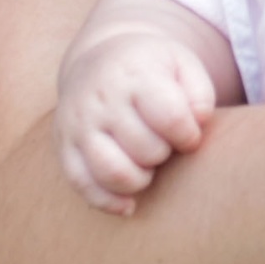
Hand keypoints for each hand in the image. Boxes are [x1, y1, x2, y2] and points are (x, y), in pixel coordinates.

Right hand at [52, 27, 219, 214]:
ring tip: (146, 167)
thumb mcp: (183, 65)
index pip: (171, 118)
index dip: (189, 136)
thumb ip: (200, 95)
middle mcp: (102, 100)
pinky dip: (108, 202)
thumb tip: (198, 124)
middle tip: (162, 143)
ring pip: (113, 173)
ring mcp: (78, 124)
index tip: (189, 135)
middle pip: (146, 150)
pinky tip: (128, 204)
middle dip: (164, 154)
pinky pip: (82, 185)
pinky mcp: (63, 146)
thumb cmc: (150, 69)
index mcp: (135, 75)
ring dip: (140, 180)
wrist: (96, 59)